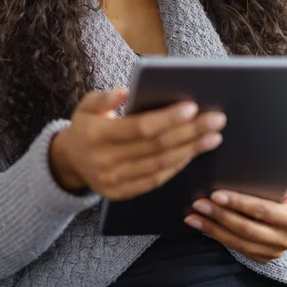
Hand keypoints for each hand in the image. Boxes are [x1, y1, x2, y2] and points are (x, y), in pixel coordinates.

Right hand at [49, 88, 225, 199]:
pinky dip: (176, 166)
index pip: (139, 127)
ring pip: (160, 165)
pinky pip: (155, 180)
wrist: (69, 162)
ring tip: (213, 136)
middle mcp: (105, 162)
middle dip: (190, 132)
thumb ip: (104, 98)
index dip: (167, 118)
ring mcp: (114, 182)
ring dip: (190, 150)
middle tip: (216, 120)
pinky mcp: (122, 194)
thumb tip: (125, 92)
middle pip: (156, 147)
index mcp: (96, 136)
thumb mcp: (86, 105)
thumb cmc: (85, 125)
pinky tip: (193, 153)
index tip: (192, 107)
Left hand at [184, 159, 286, 263]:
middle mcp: (285, 238)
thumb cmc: (281, 192)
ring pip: (237, 241)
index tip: (216, 194)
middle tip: (198, 203)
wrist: (286, 216)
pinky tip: (198, 224)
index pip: (261, 210)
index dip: (238, 203)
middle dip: (219, 215)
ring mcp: (273, 251)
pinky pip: (234, 247)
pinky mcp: (260, 257)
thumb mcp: (286, 182)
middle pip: (246, 228)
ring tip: (193, 214)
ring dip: (211, 227)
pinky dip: (214, 234)